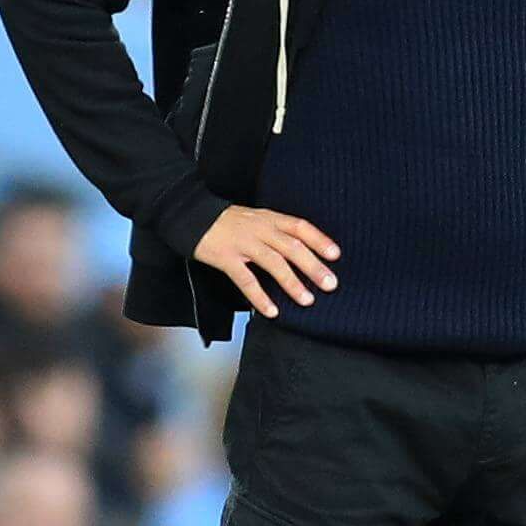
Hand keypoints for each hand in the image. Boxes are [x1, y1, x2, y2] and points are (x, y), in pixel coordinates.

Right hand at [195, 205, 339, 315]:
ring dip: (292, 282)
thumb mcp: (256, 218)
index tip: (336, 255)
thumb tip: (304, 250)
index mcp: (269, 218)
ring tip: (307, 300)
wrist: (189, 215)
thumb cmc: (228, 221)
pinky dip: (259, 296)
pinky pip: (245, 279)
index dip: (319, 240)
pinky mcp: (225, 258)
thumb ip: (277, 231)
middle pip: (291, 246)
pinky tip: (272, 310)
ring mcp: (242, 243)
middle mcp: (259, 229)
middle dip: (313, 266)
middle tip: (330, 284)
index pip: (300, 226)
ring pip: (273, 262)